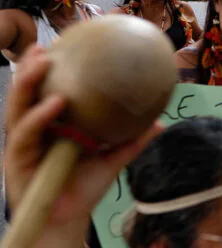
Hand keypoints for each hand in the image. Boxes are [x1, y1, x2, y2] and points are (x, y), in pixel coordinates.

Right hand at [4, 47, 162, 228]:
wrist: (68, 221)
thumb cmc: (85, 188)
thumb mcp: (113, 159)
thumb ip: (133, 140)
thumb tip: (161, 122)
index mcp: (50, 125)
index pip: (45, 90)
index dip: (47, 68)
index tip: (62, 44)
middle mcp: (33, 130)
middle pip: (25, 92)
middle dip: (30, 67)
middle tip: (45, 47)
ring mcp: (22, 143)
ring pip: (17, 106)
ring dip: (28, 82)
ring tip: (44, 62)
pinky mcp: (16, 159)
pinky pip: (26, 132)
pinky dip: (40, 115)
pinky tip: (56, 103)